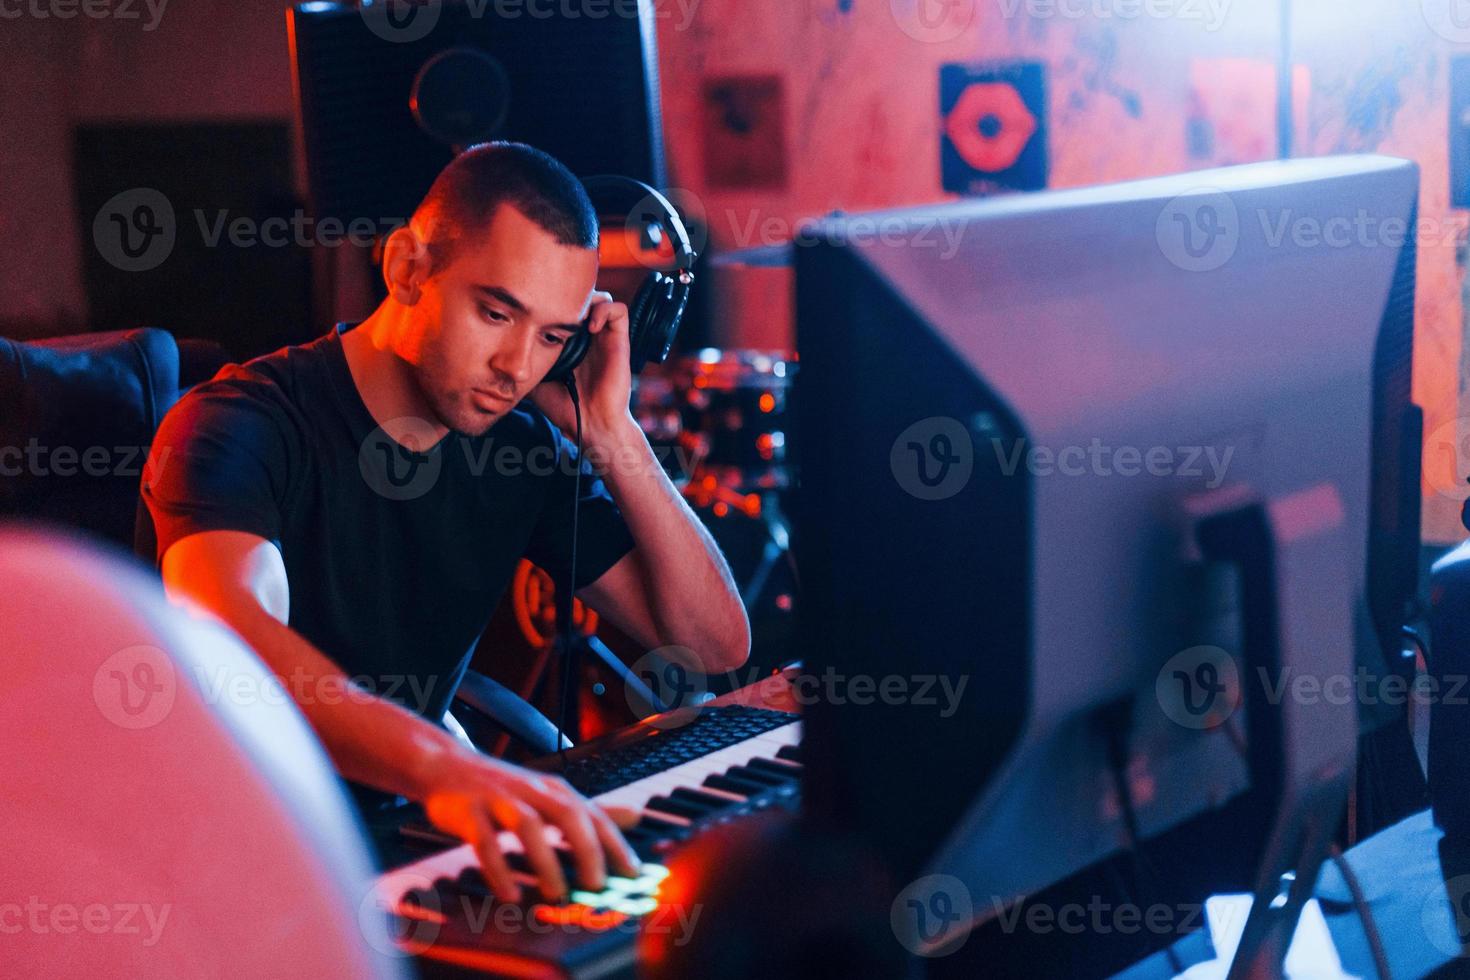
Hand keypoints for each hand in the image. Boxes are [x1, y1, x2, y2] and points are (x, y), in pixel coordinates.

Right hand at [422, 752, 640, 902]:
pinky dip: (499, 869)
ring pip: (528, 826)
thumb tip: (636, 815)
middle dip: (586, 850)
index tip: (633, 874)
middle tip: (597, 886)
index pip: (594, 815)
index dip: (615, 843)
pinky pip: (485, 842)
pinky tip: (510, 895)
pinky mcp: (469, 812)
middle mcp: (532, 791)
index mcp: (555, 790)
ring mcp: (499, 799)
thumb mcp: (550, 795)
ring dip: (545, 861)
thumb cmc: (504, 788)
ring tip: (557, 894)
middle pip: (567, 815)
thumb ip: (590, 810)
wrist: (447, 766)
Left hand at [529, 290, 636, 445]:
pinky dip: (604, 310)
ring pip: (601, 297)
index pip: (563, 308)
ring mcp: (604, 337)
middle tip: (553, 305)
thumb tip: (495, 357)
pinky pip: (619, 310)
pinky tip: (590, 327)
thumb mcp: (533, 380)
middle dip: (568, 295)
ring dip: (588, 299)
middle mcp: (588, 336)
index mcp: (570, 342)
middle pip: (582, 298)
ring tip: (573, 315)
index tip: (537, 306)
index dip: (552, 302)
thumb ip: (521, 364)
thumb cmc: (565, 407)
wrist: (591, 425)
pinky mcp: (619, 340)